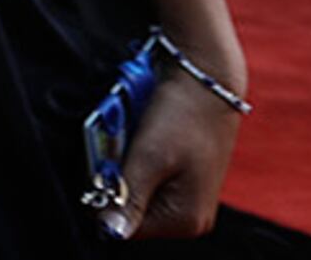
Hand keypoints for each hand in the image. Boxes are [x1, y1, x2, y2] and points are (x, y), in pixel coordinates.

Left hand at [108, 68, 240, 239]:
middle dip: (116, 181)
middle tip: (121, 146)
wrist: (205, 79)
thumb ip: (127, 196)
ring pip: (133, 191)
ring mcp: (186, 199)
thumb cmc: (181, 117)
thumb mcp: (149, 157)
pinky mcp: (181, 179)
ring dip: (123, 167)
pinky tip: (140, 138)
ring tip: (133, 138)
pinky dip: (134, 159)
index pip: (124, 225)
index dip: (105, 197)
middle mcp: (189, 218)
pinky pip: (144, 177)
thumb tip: (109, 230)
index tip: (107, 163)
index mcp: (185, 220)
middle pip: (129, 209)